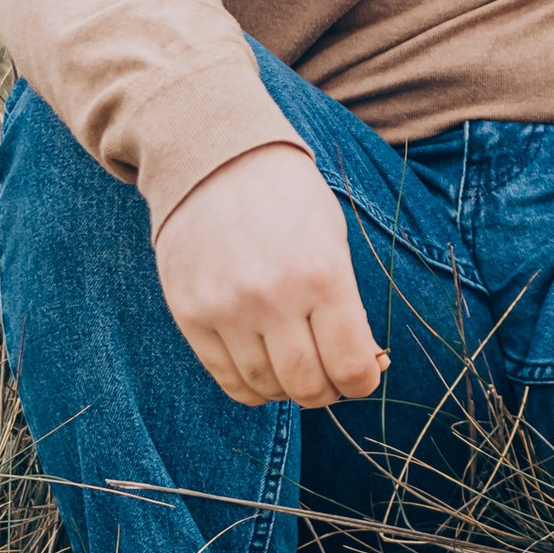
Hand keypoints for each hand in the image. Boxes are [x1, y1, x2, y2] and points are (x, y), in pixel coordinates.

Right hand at [153, 141, 383, 408]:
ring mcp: (226, 309)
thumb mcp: (334, 240)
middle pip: (307, 386)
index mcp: (323, 275)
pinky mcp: (190, 314)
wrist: (217, 161)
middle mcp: (273, 298)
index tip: (363, 375)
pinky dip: (251, 386)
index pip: (351, 366)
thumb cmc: (289, 199)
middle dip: (327, 392)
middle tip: (330, 378)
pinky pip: (226, 377)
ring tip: (295, 369)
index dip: (362, 382)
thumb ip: (347, 304)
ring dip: (288, 390)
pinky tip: (264, 370)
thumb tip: (362, 364)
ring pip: (265, 387)